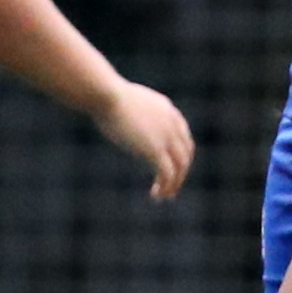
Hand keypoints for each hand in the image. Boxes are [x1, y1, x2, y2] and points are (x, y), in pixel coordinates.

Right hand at [92, 79, 193, 198]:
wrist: (107, 96)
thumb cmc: (105, 96)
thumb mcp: (125, 102)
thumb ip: (131, 113)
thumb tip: (118, 118)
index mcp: (167, 110)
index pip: (183, 137)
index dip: (180, 155)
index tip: (172, 168)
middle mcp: (172, 124)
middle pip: (185, 154)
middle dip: (180, 173)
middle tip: (171, 188)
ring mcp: (166, 137)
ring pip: (180, 167)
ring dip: (173, 184)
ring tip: (163, 196)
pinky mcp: (155, 150)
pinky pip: (167, 174)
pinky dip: (165, 186)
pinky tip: (155, 195)